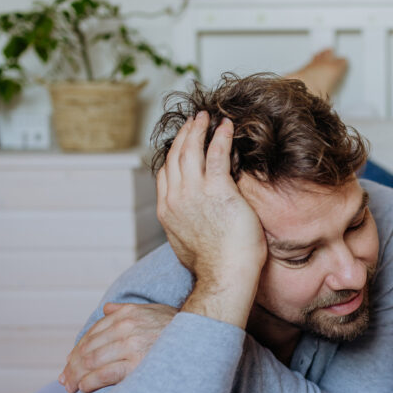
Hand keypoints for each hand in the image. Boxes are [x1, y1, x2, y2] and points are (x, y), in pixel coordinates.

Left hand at [59, 302, 176, 392]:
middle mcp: (125, 327)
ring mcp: (130, 346)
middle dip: (72, 365)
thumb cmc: (177, 328)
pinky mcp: (136, 364)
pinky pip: (105, 374)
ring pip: (92, 361)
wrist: (201, 338)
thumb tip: (107, 308)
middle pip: (88, 348)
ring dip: (76, 375)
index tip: (70, 362)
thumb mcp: (153, 310)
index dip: (77, 349)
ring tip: (71, 386)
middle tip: (65, 380)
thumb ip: (127, 310)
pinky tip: (84, 387)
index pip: (93, 333)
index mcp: (127, 314)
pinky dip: (90, 381)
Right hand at [156, 112, 266, 286]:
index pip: (166, 174)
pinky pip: (217, 154)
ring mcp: (195, 193)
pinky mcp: (218, 190)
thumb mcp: (188, 244)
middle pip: (176, 157)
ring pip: (192, 151)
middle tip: (195, 120)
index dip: (174, 154)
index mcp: (167, 212)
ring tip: (207, 117)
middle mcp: (176, 198)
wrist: (225, 275)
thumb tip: (191, 225)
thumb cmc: (215, 267)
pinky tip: (227, 126)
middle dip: (184, 135)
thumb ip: (185, 226)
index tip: (182, 143)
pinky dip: (221, 137)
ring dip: (199, 129)